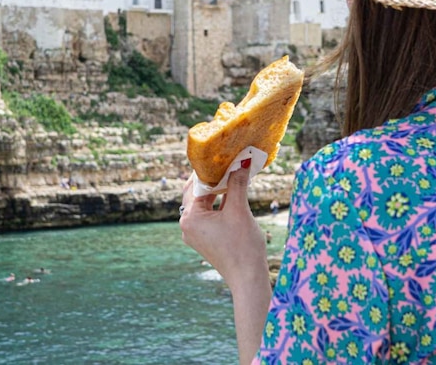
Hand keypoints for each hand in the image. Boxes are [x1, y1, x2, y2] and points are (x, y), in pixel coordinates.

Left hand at [179, 167, 267, 288]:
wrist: (247, 278)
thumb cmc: (242, 246)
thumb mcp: (239, 210)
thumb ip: (238, 184)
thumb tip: (242, 162)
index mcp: (190, 218)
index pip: (197, 186)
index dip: (211, 170)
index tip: (222, 156)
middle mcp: (187, 226)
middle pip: (197, 194)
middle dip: (213, 179)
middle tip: (227, 163)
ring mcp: (195, 234)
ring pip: (204, 204)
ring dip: (217, 191)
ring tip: (232, 176)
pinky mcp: (204, 239)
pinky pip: (208, 215)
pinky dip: (218, 204)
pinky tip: (232, 194)